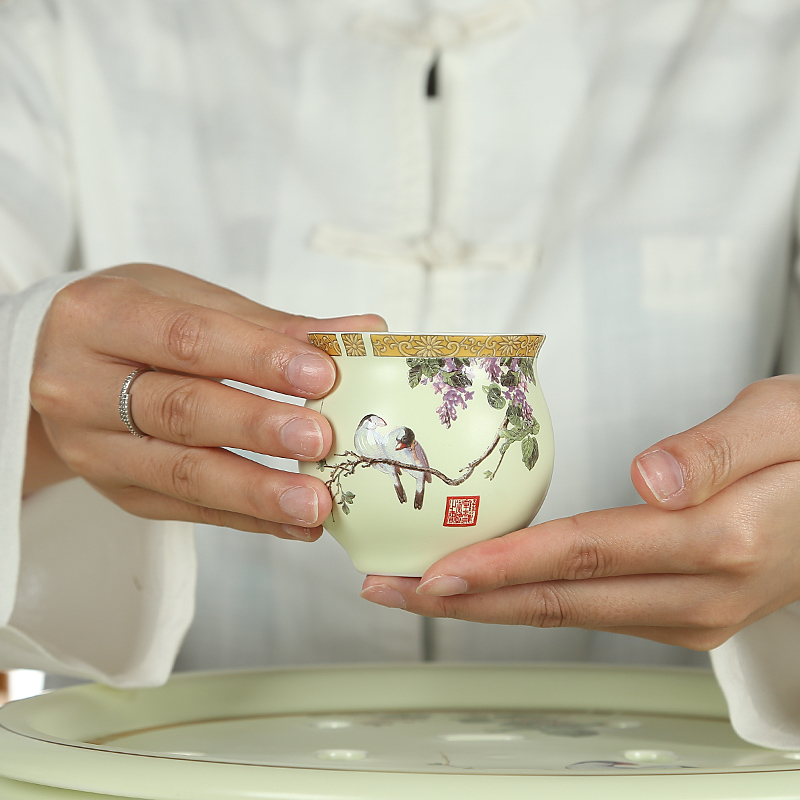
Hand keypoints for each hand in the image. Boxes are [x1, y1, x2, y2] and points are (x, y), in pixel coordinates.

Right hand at [27, 263, 384, 539]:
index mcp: (98, 318)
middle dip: (257, 429)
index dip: (257, 358)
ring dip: (257, 492)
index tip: (320, 374)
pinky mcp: (119, 492)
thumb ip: (273, 323)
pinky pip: (188, 510)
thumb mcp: (189, 300)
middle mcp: (80, 387)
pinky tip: (297, 522)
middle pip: (181, 411)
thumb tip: (363, 330)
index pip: (186, 340)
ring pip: (182, 474)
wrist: (62, 363)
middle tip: (321, 439)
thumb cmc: (137, 322)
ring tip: (316, 501)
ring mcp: (95, 449)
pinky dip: (248, 518)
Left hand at [361, 376, 799, 649]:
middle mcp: (704, 594)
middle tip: (391, 591)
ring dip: (489, 604)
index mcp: (722, 540)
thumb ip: (712, 451)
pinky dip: (532, 601)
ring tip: (421, 589)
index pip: (585, 554)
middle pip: (560, 602)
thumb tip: (647, 479)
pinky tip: (494, 587)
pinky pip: (593, 611)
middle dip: (467, 600)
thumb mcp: (785, 420)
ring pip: (570, 614)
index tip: (434, 571)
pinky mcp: (688, 613)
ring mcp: (695, 615)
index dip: (503, 565)